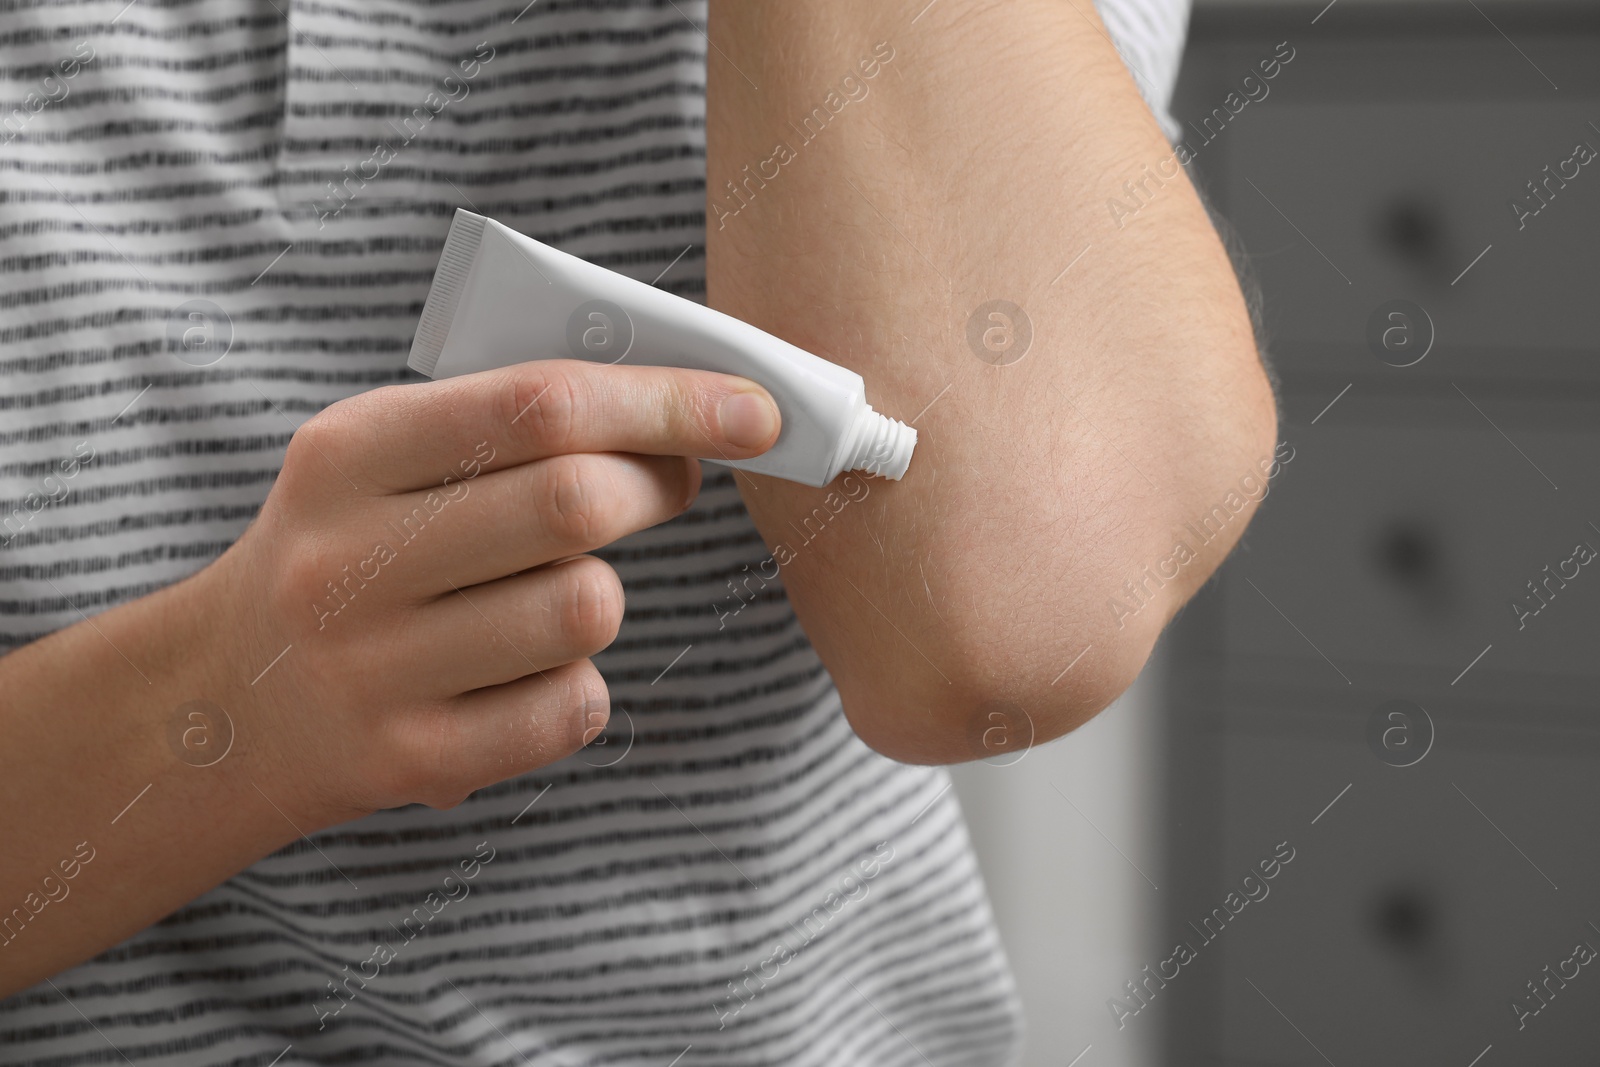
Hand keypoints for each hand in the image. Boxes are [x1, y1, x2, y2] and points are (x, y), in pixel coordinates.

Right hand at [198, 359, 779, 825]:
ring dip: (603, 594)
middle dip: (656, 486)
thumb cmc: (350, 551)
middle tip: (668, 483)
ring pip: (585, 610)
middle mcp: (347, 561)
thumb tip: (685, 411)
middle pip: (574, 504)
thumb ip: (508, 423)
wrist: (227, 705)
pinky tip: (525, 673)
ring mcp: (373, 670)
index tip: (753, 409)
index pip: (536, 404)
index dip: (664, 401)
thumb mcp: (382, 459)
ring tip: (550, 591)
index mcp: (347, 456)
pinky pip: (572, 706)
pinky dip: (579, 684)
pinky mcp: (410, 760)